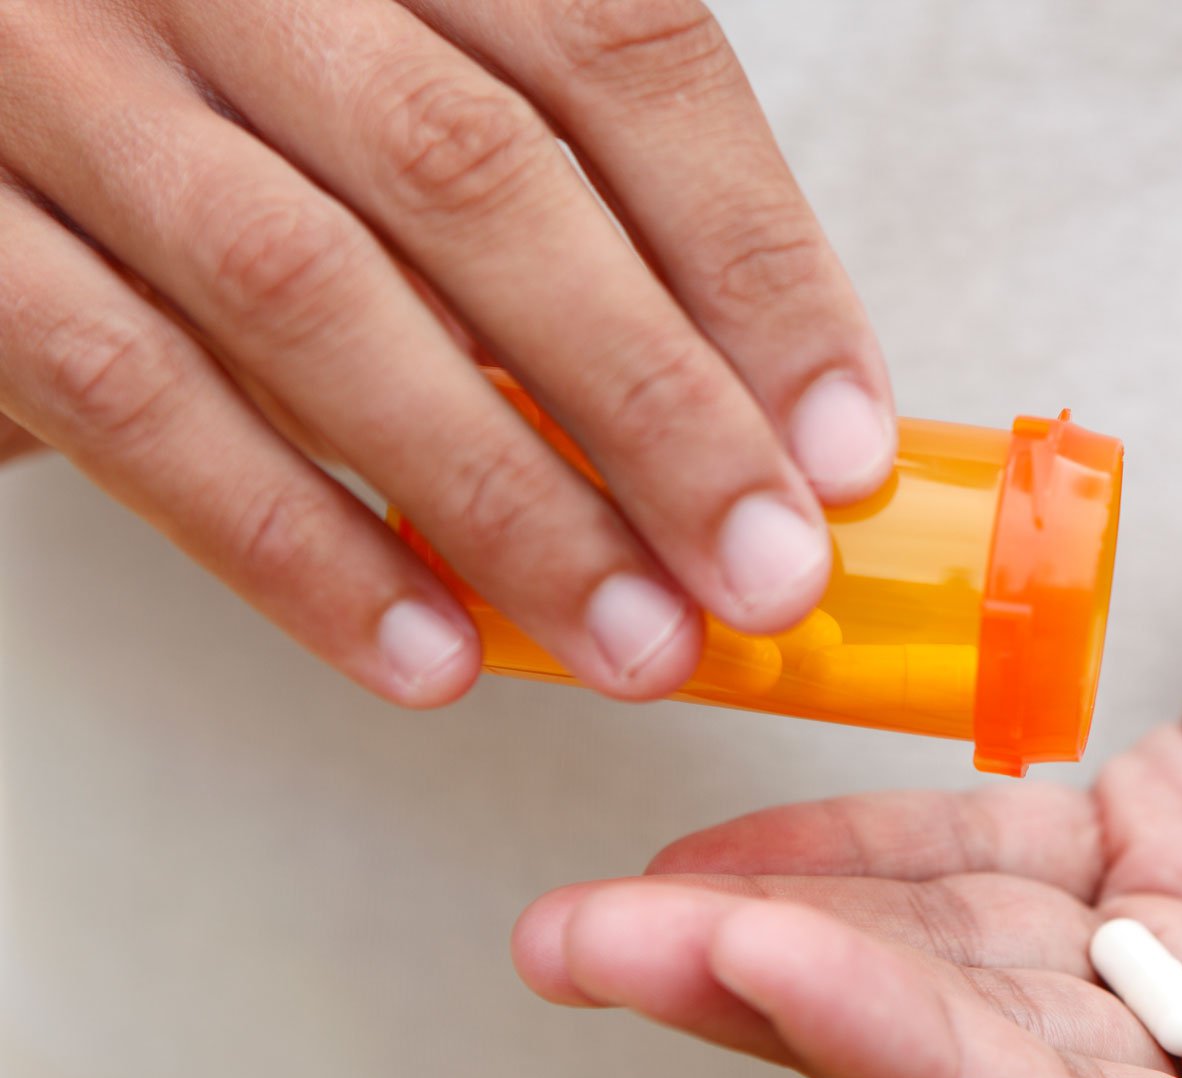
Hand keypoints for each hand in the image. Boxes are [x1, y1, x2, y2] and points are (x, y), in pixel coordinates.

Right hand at [0, 1, 889, 704]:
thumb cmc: (229, 65)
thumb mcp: (394, 54)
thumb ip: (542, 178)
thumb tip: (749, 395)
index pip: (617, 55)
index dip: (751, 260)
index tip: (838, 441)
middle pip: (482, 181)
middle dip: (653, 404)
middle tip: (765, 571)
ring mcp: (58, 72)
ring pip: (310, 294)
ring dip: (502, 500)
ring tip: (636, 639)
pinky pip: (129, 395)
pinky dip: (292, 542)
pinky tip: (429, 649)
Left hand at [512, 246, 1181, 1077]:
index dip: (903, 1063)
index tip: (753, 966)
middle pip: (977, 1053)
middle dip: (786, 1006)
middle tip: (598, 955)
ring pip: (961, 955)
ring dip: (791, 928)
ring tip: (615, 916)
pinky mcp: (1180, 817)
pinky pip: (995, 849)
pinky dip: (871, 847)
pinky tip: (745, 856)